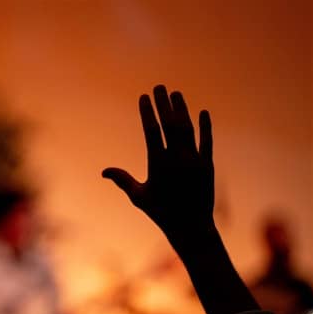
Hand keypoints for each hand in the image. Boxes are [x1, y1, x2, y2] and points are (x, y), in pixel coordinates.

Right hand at [103, 85, 213, 246]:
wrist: (191, 226)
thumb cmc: (161, 212)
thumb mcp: (139, 196)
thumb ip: (123, 179)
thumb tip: (104, 171)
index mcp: (158, 163)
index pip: (151, 130)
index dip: (147, 111)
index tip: (143, 97)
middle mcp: (177, 158)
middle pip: (169, 124)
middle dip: (163, 103)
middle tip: (158, 87)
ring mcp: (194, 160)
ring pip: (187, 129)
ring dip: (181, 109)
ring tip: (176, 94)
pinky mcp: (208, 165)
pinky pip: (206, 141)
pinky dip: (205, 126)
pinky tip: (202, 112)